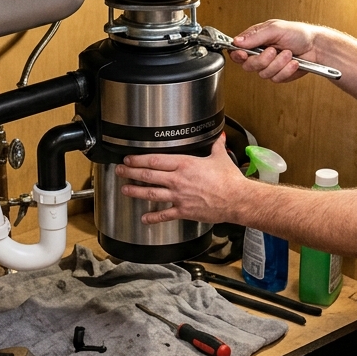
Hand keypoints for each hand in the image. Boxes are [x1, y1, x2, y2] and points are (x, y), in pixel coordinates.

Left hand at [115, 134, 245, 224]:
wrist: (236, 199)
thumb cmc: (229, 180)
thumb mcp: (220, 157)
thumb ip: (216, 146)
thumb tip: (220, 137)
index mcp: (185, 164)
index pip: (155, 160)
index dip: (139, 159)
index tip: (130, 158)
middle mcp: (178, 180)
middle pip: (148, 175)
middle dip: (131, 172)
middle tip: (120, 170)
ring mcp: (179, 196)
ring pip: (151, 193)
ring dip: (136, 191)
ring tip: (125, 189)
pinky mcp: (183, 211)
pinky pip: (164, 214)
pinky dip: (152, 217)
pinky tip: (144, 218)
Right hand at [230, 20, 320, 83]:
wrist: (316, 47)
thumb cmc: (299, 34)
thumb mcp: (276, 29)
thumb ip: (256, 35)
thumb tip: (237, 41)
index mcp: (256, 39)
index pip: (237, 50)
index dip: (237, 55)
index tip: (243, 54)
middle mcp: (260, 53)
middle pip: (248, 65)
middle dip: (263, 60)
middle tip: (273, 50)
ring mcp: (269, 65)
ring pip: (263, 73)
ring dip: (279, 63)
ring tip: (289, 53)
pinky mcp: (278, 75)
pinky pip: (276, 79)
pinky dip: (286, 70)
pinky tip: (293, 62)